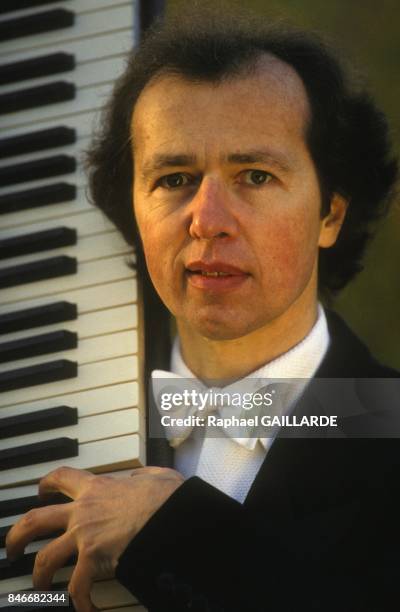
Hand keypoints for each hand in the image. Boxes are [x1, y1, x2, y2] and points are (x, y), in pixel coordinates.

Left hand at [6, 466, 183, 611]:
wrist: (173, 514)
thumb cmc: (166, 496)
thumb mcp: (155, 475)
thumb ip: (142, 475)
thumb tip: (139, 477)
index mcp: (97, 488)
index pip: (62, 477)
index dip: (46, 483)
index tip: (41, 491)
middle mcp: (83, 510)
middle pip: (35, 520)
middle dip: (18, 536)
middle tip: (13, 547)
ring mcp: (85, 535)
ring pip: (45, 558)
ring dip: (39, 576)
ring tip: (39, 586)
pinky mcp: (94, 558)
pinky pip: (77, 586)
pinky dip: (80, 602)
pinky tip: (87, 610)